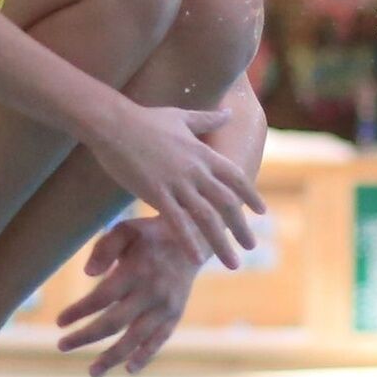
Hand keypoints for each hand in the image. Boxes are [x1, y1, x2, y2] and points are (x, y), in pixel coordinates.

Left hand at [56, 215, 202, 375]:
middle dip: (85, 337)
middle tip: (61, 346)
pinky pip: (159, 341)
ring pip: (135, 339)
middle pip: (114, 323)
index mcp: (136, 270)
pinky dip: (145, 356)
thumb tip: (87, 274)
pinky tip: (129, 369)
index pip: (102, 297)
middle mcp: (151, 292)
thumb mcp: (127, 230)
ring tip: (93, 373)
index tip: (59, 322)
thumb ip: (105, 248)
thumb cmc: (151, 235)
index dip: (79, 311)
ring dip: (112, 357)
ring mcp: (165, 307)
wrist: (195, 241)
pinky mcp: (175, 316)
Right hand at [83, 101, 263, 268]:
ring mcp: (177, 183)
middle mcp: (196, 170)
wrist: (114, 123)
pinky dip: (189, 241)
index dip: (250, 195)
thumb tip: (229, 112)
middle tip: (251, 246)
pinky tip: (197, 258)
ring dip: (221, 242)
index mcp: (203, 153)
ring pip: (207, 217)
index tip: (262, 212)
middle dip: (241, 227)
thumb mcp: (182, 117)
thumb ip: (208, 119)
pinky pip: (177, 222)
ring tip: (232, 263)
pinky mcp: (156, 193)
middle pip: (227, 203)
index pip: (235, 177)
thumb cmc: (145, 119)